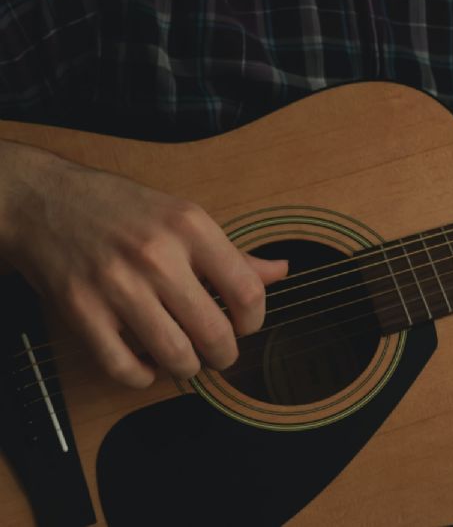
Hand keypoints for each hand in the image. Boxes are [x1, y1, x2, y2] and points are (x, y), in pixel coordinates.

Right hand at [0, 141, 287, 387]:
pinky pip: (124, 367)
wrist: (45, 200)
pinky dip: (143, 377)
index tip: (245, 325)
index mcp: (190, 227)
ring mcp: (117, 285)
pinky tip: (147, 365)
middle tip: (220, 353)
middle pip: (215, 333)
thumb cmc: (123, 211)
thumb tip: (281, 272)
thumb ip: (233, 253)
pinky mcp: (82, 311)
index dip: (254, 320)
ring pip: (176, 356)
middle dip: (225, 354)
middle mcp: (156, 255)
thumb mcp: (184, 217)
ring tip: (188, 359)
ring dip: (189, 368)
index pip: (247, 292)